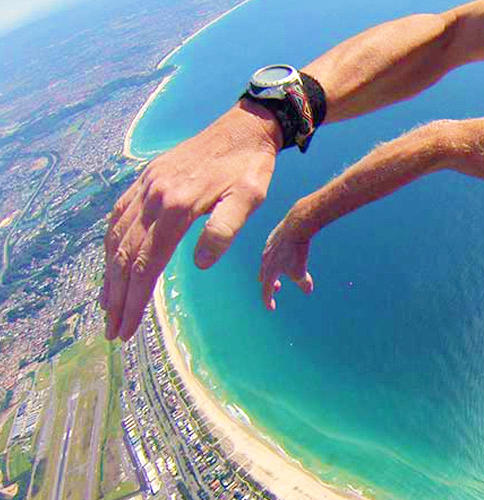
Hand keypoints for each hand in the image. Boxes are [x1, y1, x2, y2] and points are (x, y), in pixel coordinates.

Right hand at [101, 100, 282, 340]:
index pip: (147, 264)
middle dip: (117, 297)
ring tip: (108, 305)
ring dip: (109, 275)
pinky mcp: (146, 179)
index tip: (127, 328)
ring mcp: (145, 186)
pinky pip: (118, 215)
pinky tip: (111, 261)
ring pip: (115, 237)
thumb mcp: (250, 198)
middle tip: (114, 331)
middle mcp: (152, 196)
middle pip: (125, 256)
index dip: (135, 300)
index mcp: (177, 206)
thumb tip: (200, 264)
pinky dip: (110, 243)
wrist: (244, 126)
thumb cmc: (251, 167)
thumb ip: (225, 230)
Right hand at [258, 209, 315, 310]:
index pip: (266, 291)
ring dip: (274, 270)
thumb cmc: (297, 252)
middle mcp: (265, 261)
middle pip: (264, 276)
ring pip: (267, 263)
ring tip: (283, 270)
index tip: (271, 308)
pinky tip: (286, 254)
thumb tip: (308, 291)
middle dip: (270, 284)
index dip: (268, 301)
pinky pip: (272, 251)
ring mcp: (267, 248)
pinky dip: (277, 257)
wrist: (295, 227)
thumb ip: (303, 284)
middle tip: (278, 288)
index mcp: (269, 272)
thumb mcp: (301, 272)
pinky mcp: (273, 238)